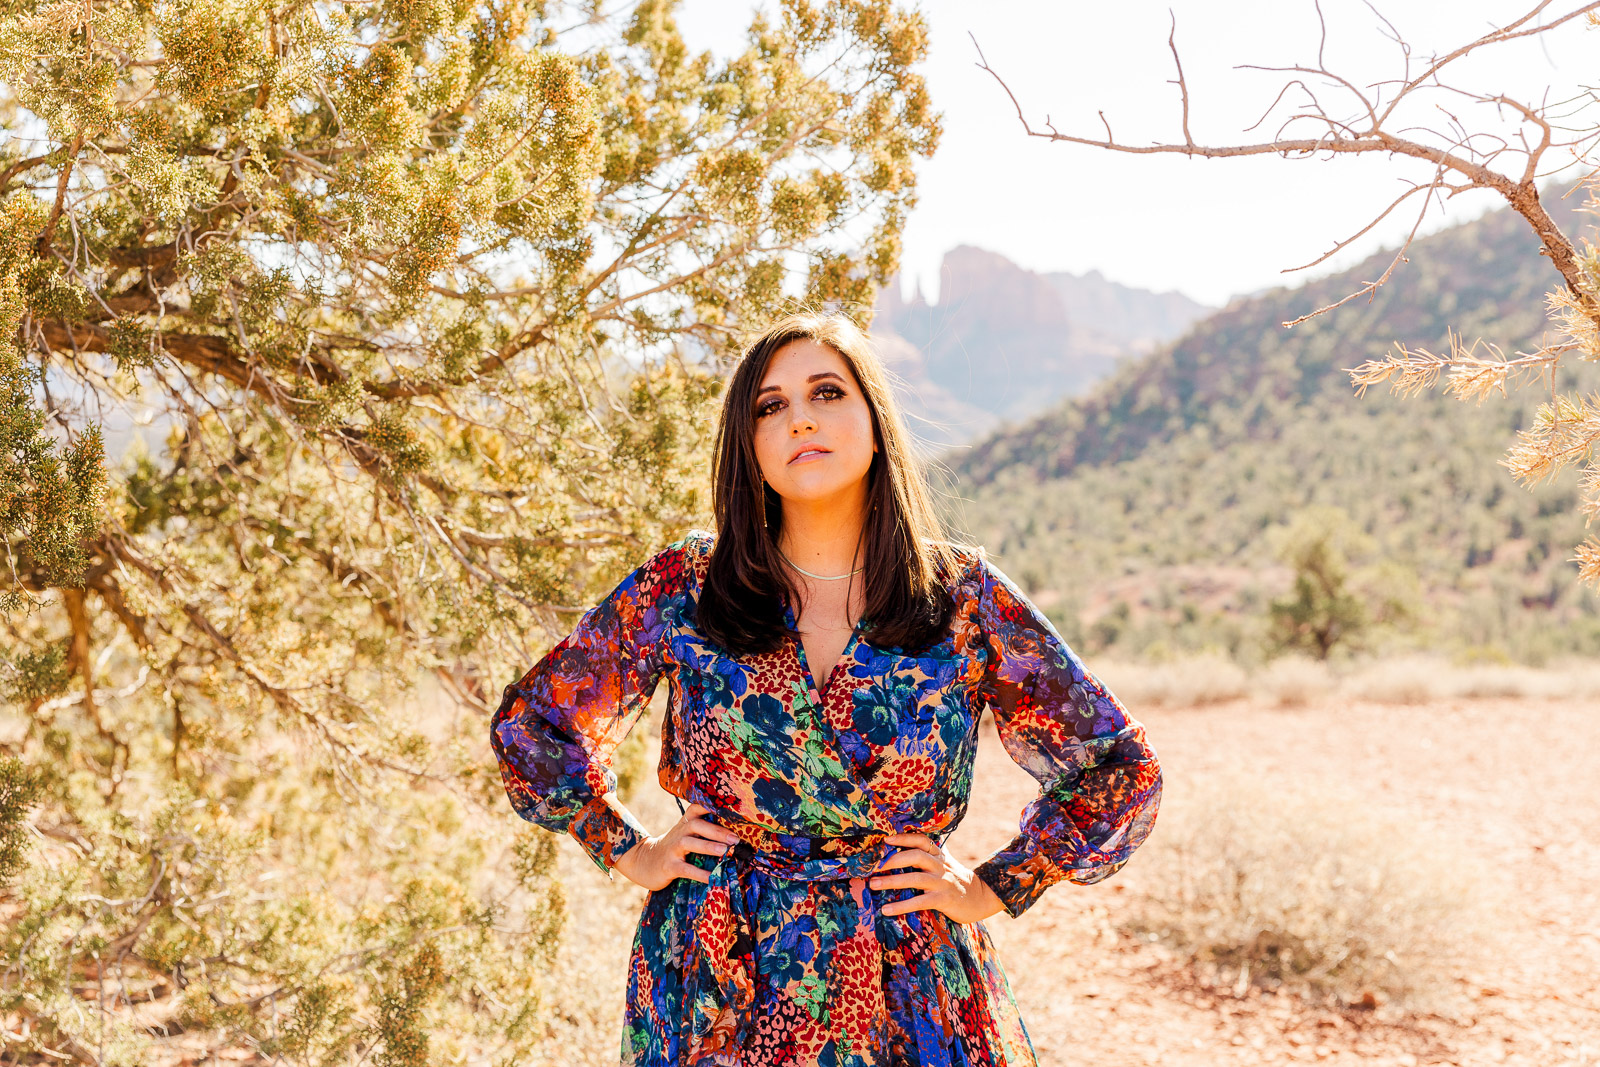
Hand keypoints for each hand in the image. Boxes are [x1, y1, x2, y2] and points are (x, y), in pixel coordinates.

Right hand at [613, 802, 741, 891]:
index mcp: (686, 822)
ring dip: (708, 846)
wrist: (645, 861)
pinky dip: (701, 874)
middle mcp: (680, 832)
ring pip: (691, 844)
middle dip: (717, 831)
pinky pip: (687, 869)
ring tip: (725, 851)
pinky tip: (713, 878)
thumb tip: (736, 834)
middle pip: (698, 825)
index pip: (698, 808)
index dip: (711, 805)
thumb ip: (705, 830)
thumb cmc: (674, 847)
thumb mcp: (686, 834)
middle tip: (735, 838)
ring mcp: (673, 849)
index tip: (729, 806)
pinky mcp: (670, 866)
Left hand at [869, 833, 1005, 923]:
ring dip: (892, 881)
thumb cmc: (957, 878)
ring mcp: (942, 883)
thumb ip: (932, 851)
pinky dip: (902, 906)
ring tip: (873, 884)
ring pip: (915, 878)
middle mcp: (940, 866)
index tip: (886, 839)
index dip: (904, 838)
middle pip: (916, 856)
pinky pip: (920, 902)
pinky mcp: (943, 900)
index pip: (922, 840)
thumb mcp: (946, 861)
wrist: (980, 898)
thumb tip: (918, 835)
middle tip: (874, 865)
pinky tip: (886, 910)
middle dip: (893, 859)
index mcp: (939, 855)